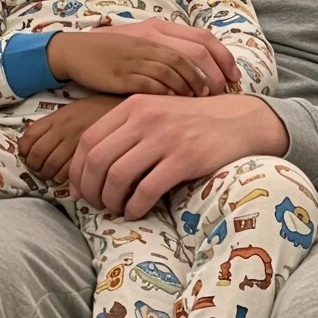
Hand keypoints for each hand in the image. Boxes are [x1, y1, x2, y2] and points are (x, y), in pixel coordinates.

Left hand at [18, 95, 122, 182]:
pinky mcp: (89, 155)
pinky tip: (73, 179)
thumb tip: (36, 145)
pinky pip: (69, 174)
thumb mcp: (76, 109)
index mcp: (59, 116)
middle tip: (43, 171)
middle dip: (36, 168)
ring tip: (57, 177)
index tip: (29, 157)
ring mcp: (76, 142)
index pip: (29, 136)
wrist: (127, 107)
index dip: (25, 150)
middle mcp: (64, 128)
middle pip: (37, 155)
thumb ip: (58, 124)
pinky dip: (66, 180)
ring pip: (51, 167)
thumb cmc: (102, 109)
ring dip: (50, 177)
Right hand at [48, 30, 216, 96]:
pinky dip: (170, 95)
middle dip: (213, 75)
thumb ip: (169, 50)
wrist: (76, 51)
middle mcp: (152, 39)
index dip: (223, 57)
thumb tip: (200, 70)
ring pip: (178, 70)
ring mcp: (138, 56)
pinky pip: (155, 85)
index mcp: (159, 28)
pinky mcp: (124, 75)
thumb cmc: (112, 50)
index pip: (202, 38)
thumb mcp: (143, 41)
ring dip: (195, 87)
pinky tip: (178, 106)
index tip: (234, 76)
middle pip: (195, 54)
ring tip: (203, 102)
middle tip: (221, 94)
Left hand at [68, 93, 289, 220]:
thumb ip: (127, 130)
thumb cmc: (193, 121)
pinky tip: (136, 211)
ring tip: (117, 209)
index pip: (88, 139)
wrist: (240, 120)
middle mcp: (146, 117)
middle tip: (97, 204)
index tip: (79, 189)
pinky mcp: (185, 158)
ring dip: (111, 200)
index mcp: (134, 105)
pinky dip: (135, 206)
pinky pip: (147, 189)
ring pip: (118, 175)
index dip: (77, 169)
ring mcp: (166, 137)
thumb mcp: (157, 112)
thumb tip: (92, 166)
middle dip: (91, 189)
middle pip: (98, 159)